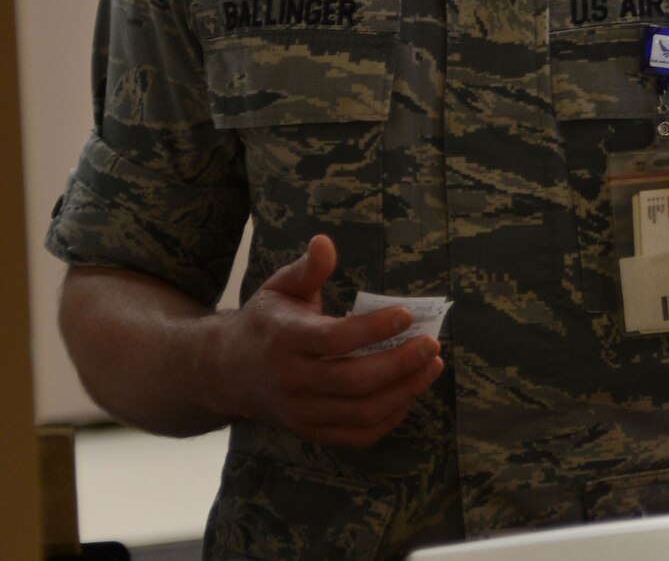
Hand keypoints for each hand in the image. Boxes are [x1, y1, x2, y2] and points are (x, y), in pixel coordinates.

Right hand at [207, 235, 443, 447]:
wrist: (226, 373)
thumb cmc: (265, 324)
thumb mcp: (279, 289)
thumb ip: (307, 268)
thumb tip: (325, 242)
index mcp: (284, 340)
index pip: (335, 340)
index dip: (375, 328)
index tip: (407, 314)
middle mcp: (291, 380)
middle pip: (353, 380)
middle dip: (400, 363)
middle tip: (433, 344)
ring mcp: (300, 412)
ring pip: (361, 411)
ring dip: (404, 391)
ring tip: (432, 366)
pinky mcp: (310, 431)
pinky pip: (357, 434)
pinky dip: (389, 418)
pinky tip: (409, 394)